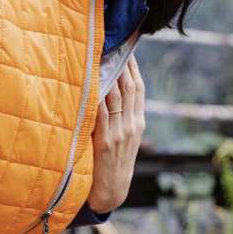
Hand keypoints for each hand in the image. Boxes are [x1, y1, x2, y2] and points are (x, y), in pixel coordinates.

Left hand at [87, 56, 144, 213]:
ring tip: (102, 54)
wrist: (111, 191)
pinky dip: (99, 94)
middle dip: (122, 64)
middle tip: (114, 42)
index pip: (138, 88)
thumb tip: (107, 91)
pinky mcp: (107, 141)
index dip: (133, 67)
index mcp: (138, 122)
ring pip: (118, 95)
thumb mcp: (123, 138)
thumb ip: (118, 117)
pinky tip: (94, 80)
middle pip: (129, 87)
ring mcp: (121, 132)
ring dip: (110, 74)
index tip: (126, 48)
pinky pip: (103, 112)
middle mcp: (132, 124)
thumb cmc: (111, 163)